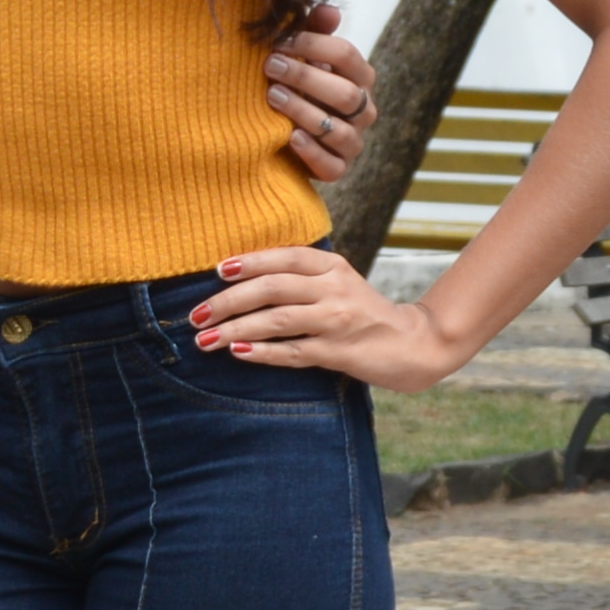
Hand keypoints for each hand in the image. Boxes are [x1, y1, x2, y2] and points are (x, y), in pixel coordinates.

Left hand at [189, 240, 468, 389]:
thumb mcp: (338, 282)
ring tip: (205, 338)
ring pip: (277, 320)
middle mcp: (334, 289)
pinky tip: (239, 353)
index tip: (217, 270)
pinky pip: (294, 351)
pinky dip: (264, 352)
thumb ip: (301, 275)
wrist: (412, 344)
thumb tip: (241, 274)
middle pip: (273, 288)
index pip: (285, 256)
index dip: (250, 261)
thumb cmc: (362, 312)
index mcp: (332, 266)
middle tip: (196, 314)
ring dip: (236, 329)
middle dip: (229, 300)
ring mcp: (337, 321)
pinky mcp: (339, 352)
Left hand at [262, 3, 376, 184]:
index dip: (314, 44)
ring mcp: (353, 142)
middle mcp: (364, 110)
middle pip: (345, 94)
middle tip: (270, 66)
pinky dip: (312, 152)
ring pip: (338, 131)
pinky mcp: (338, 169)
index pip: (347, 55)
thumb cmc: (298, 86)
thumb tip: (329, 9)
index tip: (280, 41)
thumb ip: (315, 32)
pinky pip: (333, 166)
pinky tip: (290, 137)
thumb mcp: (305, 57)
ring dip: (304, 111)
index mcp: (360, 77)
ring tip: (272, 96)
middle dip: (306, 77)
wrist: (285, 135)